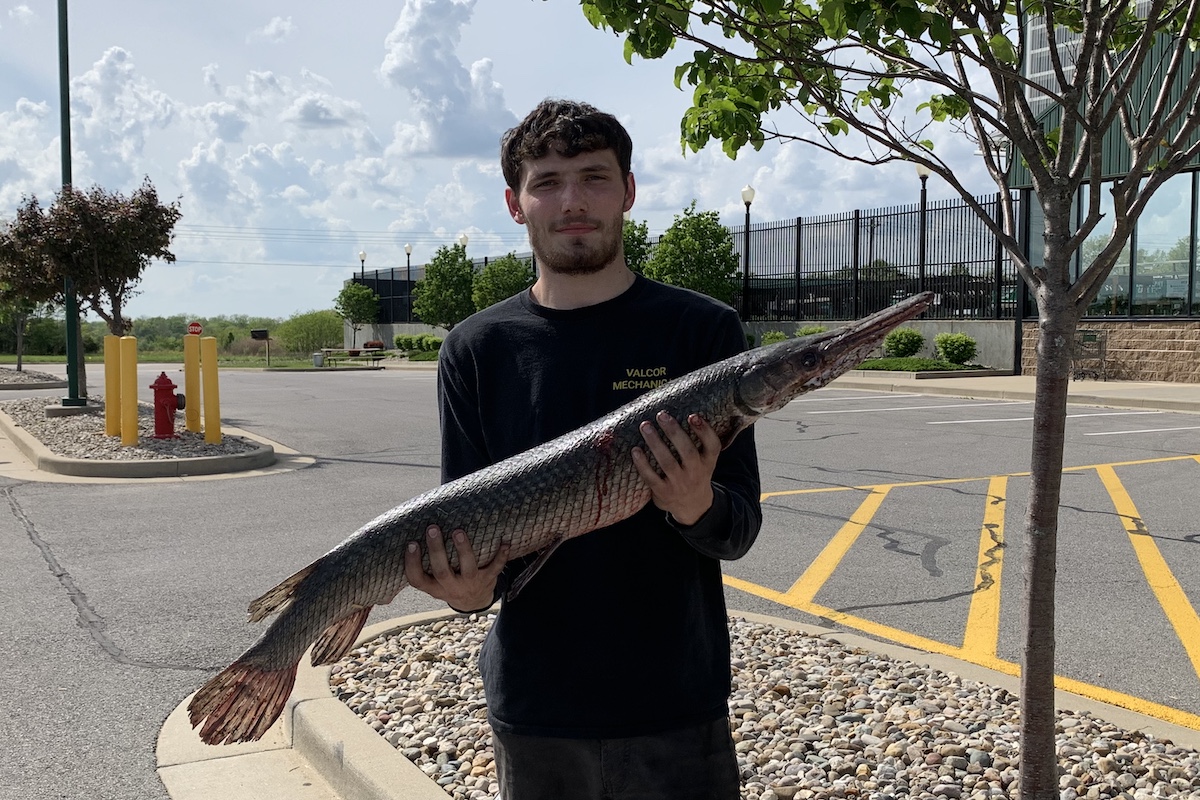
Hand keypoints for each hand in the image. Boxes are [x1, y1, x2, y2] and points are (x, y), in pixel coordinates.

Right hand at [404, 525, 508, 611]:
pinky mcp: (487, 580)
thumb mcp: (433, 580)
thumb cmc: (448, 581)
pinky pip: (495, 568)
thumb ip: (424, 563)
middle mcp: (450, 588)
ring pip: (467, 569)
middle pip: (441, 571)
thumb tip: (410, 528)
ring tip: (458, 532)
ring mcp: (470, 584)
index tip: (411, 543)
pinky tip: (505, 542)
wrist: (473, 601)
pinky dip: (501, 556)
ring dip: (463, 550)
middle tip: (432, 529)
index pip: (417, 579)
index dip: (412, 563)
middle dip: (436, 550)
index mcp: (433, 588)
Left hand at [631, 411, 719, 525]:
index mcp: (708, 462)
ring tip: (645, 425)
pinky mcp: (663, 492)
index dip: (704, 431)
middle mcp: (696, 472)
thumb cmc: (695, 472)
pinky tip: (635, 450)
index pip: (712, 445)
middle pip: (687, 451)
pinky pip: (651, 477)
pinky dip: (642, 464)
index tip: (693, 416)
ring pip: (667, 462)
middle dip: (674, 432)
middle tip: (661, 415)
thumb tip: (681, 406)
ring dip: (655, 443)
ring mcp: (679, 484)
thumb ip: (699, 441)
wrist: (692, 505)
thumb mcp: (705, 460)